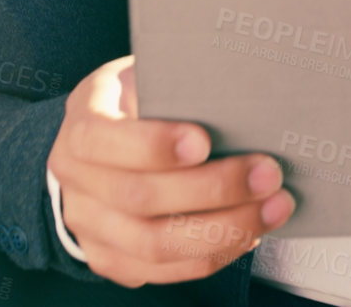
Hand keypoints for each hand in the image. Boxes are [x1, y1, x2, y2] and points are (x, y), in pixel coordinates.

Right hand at [46, 55, 295, 286]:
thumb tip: (240, 98)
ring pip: (154, 245)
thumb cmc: (139, 104)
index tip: (205, 141)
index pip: (103, 140)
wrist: (101, 144)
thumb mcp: (146, 79)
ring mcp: (89, 228)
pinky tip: (250, 232)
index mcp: (81, 127)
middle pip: (139, 198)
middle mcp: (76, 182)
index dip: (153, 145)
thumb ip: (178, 90)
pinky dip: (214, 253)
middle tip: (268, 173)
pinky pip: (164, 271)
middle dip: (213, 189)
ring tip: (273, 208)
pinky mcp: (111, 260)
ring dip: (224, 229)